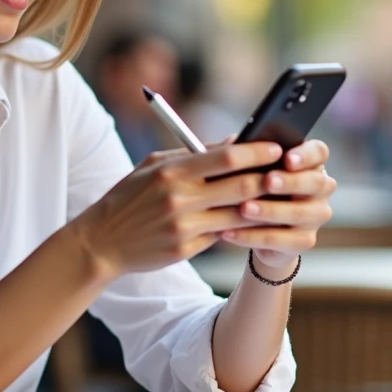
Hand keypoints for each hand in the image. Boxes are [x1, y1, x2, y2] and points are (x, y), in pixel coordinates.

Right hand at [71, 141, 289, 277]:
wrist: (102, 240)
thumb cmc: (130, 196)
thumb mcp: (154, 165)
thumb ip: (194, 153)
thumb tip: (235, 142)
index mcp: (171, 170)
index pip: (225, 158)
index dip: (256, 152)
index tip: (276, 148)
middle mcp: (179, 198)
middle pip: (240, 186)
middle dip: (270, 179)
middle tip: (289, 173)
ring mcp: (183, 227)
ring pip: (238, 215)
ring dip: (263, 206)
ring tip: (281, 197)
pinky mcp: (185, 249)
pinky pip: (222, 236)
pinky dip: (240, 228)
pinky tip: (255, 221)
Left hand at [218, 140, 335, 270]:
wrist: (257, 227)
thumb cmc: (255, 186)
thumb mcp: (252, 169)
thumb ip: (249, 155)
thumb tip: (232, 145)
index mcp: (311, 163)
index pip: (319, 152)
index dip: (305, 155)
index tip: (287, 158)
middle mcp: (320, 188)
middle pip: (314, 182)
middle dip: (290, 181)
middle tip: (268, 181)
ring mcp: (316, 216)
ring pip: (297, 213)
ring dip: (269, 210)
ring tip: (244, 208)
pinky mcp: (304, 241)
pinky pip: (280, 240)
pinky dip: (252, 236)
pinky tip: (230, 232)